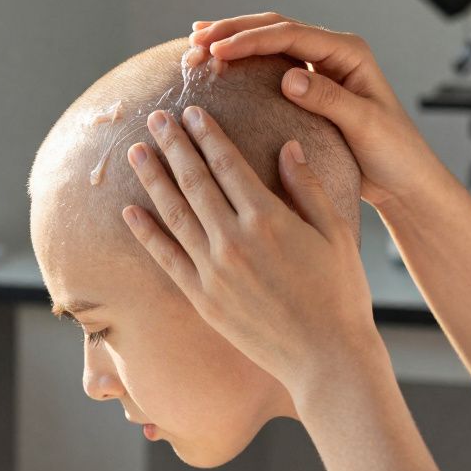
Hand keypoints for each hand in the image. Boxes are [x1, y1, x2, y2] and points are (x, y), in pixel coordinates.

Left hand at [123, 105, 387, 398]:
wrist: (326, 358)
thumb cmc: (340, 294)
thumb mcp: (337, 232)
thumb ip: (307, 187)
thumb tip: (287, 146)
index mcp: (268, 218)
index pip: (227, 163)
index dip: (206, 134)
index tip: (191, 112)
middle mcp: (234, 241)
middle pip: (194, 181)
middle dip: (172, 145)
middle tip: (154, 118)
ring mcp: (214, 271)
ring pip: (174, 214)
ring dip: (153, 179)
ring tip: (135, 152)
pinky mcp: (203, 299)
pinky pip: (166, 259)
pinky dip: (146, 233)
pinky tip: (130, 211)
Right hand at [191, 13, 450, 213]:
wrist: (403, 179)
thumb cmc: (393, 154)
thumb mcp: (364, 126)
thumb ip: (329, 99)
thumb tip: (289, 77)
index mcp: (348, 53)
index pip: (290, 36)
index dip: (250, 40)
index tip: (217, 51)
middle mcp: (332, 53)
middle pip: (274, 28)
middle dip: (232, 31)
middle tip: (195, 40)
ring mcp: (319, 67)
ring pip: (268, 40)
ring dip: (231, 40)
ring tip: (195, 43)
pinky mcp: (307, 86)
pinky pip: (267, 63)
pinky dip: (240, 59)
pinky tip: (216, 58)